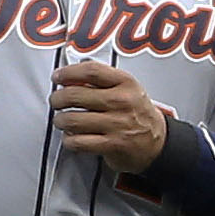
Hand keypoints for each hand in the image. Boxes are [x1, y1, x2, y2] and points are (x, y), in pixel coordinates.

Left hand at [49, 63, 169, 172]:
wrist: (158, 143)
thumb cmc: (137, 114)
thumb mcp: (127, 89)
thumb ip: (101, 81)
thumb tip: (70, 76)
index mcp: (126, 83)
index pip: (91, 71)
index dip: (68, 72)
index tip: (57, 76)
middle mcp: (122, 102)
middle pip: (75, 95)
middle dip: (57, 98)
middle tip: (56, 101)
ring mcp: (117, 124)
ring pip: (72, 120)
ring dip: (60, 121)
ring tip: (62, 120)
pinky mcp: (112, 145)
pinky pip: (77, 141)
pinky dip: (68, 140)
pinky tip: (71, 137)